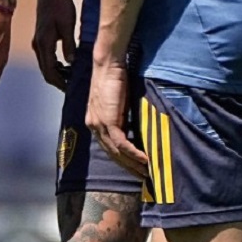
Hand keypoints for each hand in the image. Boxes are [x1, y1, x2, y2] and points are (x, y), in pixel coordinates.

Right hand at [31, 0, 77, 90]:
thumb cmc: (60, 6)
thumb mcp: (68, 26)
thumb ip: (69, 45)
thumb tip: (71, 63)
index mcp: (44, 43)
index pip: (49, 71)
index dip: (59, 83)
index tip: (70, 90)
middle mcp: (38, 44)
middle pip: (46, 70)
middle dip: (58, 81)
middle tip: (73, 87)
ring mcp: (38, 41)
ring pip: (45, 64)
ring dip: (57, 73)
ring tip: (72, 77)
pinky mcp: (41, 38)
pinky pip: (46, 57)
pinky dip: (55, 65)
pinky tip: (66, 65)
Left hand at [86, 59, 147, 178]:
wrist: (108, 64)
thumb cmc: (115, 79)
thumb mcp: (119, 103)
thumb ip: (124, 117)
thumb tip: (138, 130)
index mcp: (94, 122)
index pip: (108, 147)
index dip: (123, 160)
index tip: (137, 170)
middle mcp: (93, 125)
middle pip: (112, 154)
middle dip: (129, 167)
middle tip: (145, 178)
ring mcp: (98, 124)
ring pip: (116, 152)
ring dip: (133, 164)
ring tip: (148, 173)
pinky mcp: (107, 120)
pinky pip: (121, 143)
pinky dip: (134, 154)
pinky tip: (145, 161)